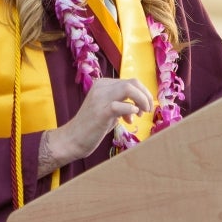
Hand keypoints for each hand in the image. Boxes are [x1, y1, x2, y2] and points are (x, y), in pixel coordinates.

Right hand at [37, 78, 152, 176]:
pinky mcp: (100, 112)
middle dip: (146, 96)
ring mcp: (100, 98)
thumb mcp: (108, 111)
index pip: (130, 82)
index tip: (145, 107)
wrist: (72, 139)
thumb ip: (122, 104)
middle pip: (132, 82)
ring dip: (142, 101)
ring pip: (129, 89)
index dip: (143, 93)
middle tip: (148, 110)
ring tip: (142, 114)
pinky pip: (121, 105)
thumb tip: (139, 107)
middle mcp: (101, 87)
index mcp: (103, 84)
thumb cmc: (92, 126)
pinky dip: (131, 110)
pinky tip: (130, 119)